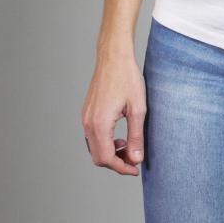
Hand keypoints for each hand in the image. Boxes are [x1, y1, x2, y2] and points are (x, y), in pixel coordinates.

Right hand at [81, 52, 146, 175]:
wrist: (114, 56)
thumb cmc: (127, 77)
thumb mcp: (138, 108)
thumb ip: (136, 136)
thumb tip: (136, 159)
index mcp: (100, 124)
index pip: (107, 159)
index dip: (122, 168)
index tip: (135, 169)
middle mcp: (88, 123)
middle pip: (98, 157)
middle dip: (116, 163)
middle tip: (133, 160)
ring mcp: (85, 117)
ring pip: (94, 147)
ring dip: (110, 153)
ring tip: (127, 146)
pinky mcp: (87, 112)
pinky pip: (92, 136)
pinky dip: (104, 142)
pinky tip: (118, 136)